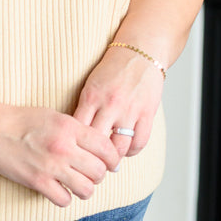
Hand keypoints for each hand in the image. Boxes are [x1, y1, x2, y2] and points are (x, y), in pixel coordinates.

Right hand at [0, 103, 120, 208]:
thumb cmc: (21, 120)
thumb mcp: (54, 116)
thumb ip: (77, 131)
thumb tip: (99, 149)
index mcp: (70, 127)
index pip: (107, 148)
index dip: (112, 159)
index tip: (109, 164)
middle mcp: (64, 147)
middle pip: (100, 171)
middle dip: (98, 175)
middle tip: (89, 174)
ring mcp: (51, 166)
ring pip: (86, 189)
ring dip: (84, 189)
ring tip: (76, 184)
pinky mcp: (37, 181)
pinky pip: (64, 200)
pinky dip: (63, 198)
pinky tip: (57, 190)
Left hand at [72, 44, 164, 158]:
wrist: (140, 52)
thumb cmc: (112, 71)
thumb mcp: (91, 86)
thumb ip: (84, 109)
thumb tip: (74, 137)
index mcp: (91, 97)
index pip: (78, 131)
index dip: (74, 148)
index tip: (72, 157)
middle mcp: (110, 104)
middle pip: (97, 143)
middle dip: (92, 159)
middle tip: (90, 168)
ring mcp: (130, 110)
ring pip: (119, 147)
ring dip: (113, 159)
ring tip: (108, 163)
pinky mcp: (147, 113)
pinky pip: (139, 142)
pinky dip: (132, 151)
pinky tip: (127, 151)